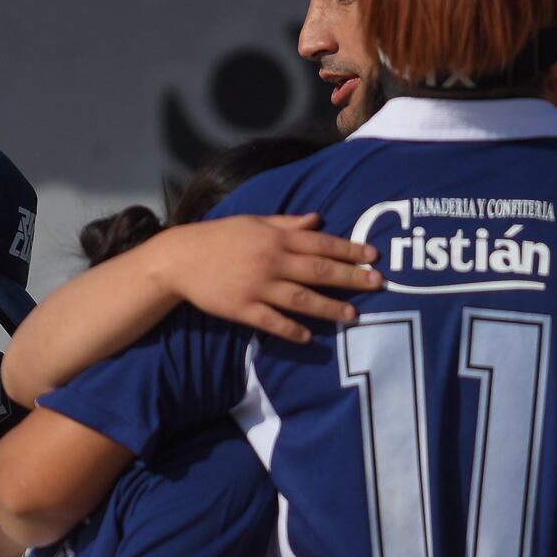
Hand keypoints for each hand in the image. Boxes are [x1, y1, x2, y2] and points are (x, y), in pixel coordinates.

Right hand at [155, 214, 378, 343]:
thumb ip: (288, 223)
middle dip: (350, 277)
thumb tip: (318, 219)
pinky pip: (272, 322)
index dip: (349, 249)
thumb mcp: (254, 223)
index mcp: (275, 238)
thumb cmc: (220, 238)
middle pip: (318, 271)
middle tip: (377, 284)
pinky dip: (291, 330)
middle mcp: (271, 261)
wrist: (180, 259)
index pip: (320, 243)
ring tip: (353, 315)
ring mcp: (257, 287)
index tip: (373, 256)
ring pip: (301, 299)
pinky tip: (310, 336)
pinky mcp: (242, 309)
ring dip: (329, 308)